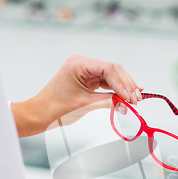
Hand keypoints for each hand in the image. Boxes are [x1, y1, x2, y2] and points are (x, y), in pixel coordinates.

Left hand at [11, 55, 143, 136]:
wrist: (41, 114)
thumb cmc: (56, 108)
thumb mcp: (85, 104)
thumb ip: (108, 102)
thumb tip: (126, 104)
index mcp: (78, 64)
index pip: (108, 68)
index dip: (122, 83)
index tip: (130, 98)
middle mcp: (83, 63)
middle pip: (113, 70)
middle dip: (126, 85)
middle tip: (136, 100)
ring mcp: (85, 71)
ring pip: (112, 76)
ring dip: (124, 88)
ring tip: (135, 100)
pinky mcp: (87, 79)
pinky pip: (106, 82)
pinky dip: (117, 90)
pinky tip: (127, 95)